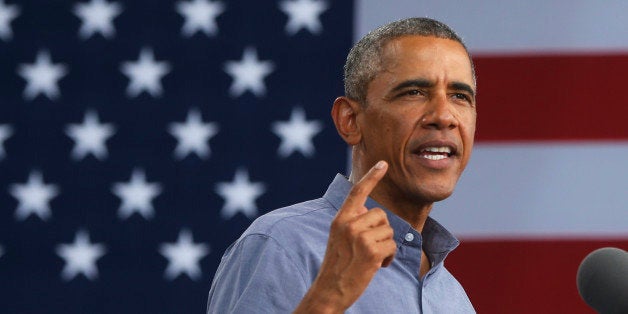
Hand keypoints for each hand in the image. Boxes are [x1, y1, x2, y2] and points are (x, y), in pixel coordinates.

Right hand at [294, 161, 396, 312]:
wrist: (330, 289)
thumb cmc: (338, 264)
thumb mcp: (339, 237)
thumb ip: (353, 221)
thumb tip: (369, 210)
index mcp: (340, 219)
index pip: (358, 192)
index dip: (372, 177)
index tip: (383, 163)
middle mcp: (349, 225)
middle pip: (381, 215)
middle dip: (381, 231)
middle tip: (368, 247)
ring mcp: (360, 238)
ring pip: (389, 231)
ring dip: (385, 245)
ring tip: (371, 258)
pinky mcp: (371, 252)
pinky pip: (392, 246)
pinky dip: (389, 258)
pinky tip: (377, 266)